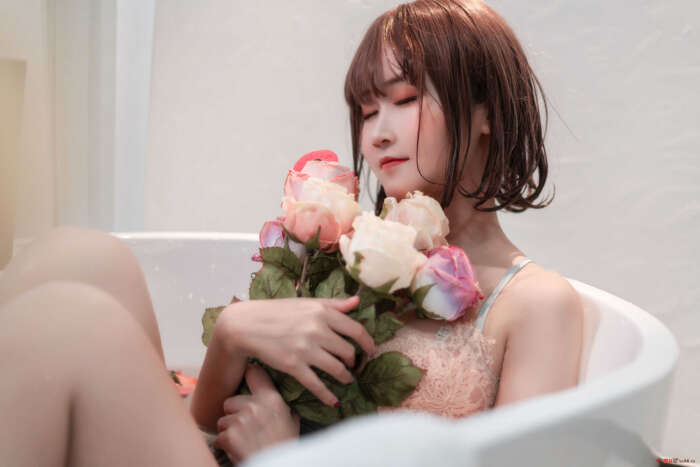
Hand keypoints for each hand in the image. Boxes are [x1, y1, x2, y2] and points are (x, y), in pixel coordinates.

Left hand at [213, 363, 300, 463]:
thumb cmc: (284, 446)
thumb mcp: (292, 421)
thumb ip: (283, 406)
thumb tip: (278, 397)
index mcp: (272, 399)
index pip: (253, 372)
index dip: (248, 374)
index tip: (246, 375)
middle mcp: (255, 405)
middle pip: (231, 401)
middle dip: (234, 414)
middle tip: (245, 426)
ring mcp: (240, 420)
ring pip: (222, 420)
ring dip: (228, 430)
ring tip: (243, 440)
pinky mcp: (229, 436)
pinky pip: (219, 437)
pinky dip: (225, 445)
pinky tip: (236, 449)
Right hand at [217, 295, 375, 406]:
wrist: (246, 325)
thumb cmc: (277, 311)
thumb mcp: (306, 302)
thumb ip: (333, 304)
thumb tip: (357, 301)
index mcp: (322, 312)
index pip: (355, 330)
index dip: (368, 343)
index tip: (371, 351)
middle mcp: (317, 330)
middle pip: (348, 351)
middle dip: (353, 361)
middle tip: (353, 365)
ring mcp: (305, 349)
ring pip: (336, 369)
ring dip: (345, 377)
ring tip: (346, 379)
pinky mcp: (293, 366)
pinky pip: (316, 385)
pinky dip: (328, 395)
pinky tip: (334, 401)